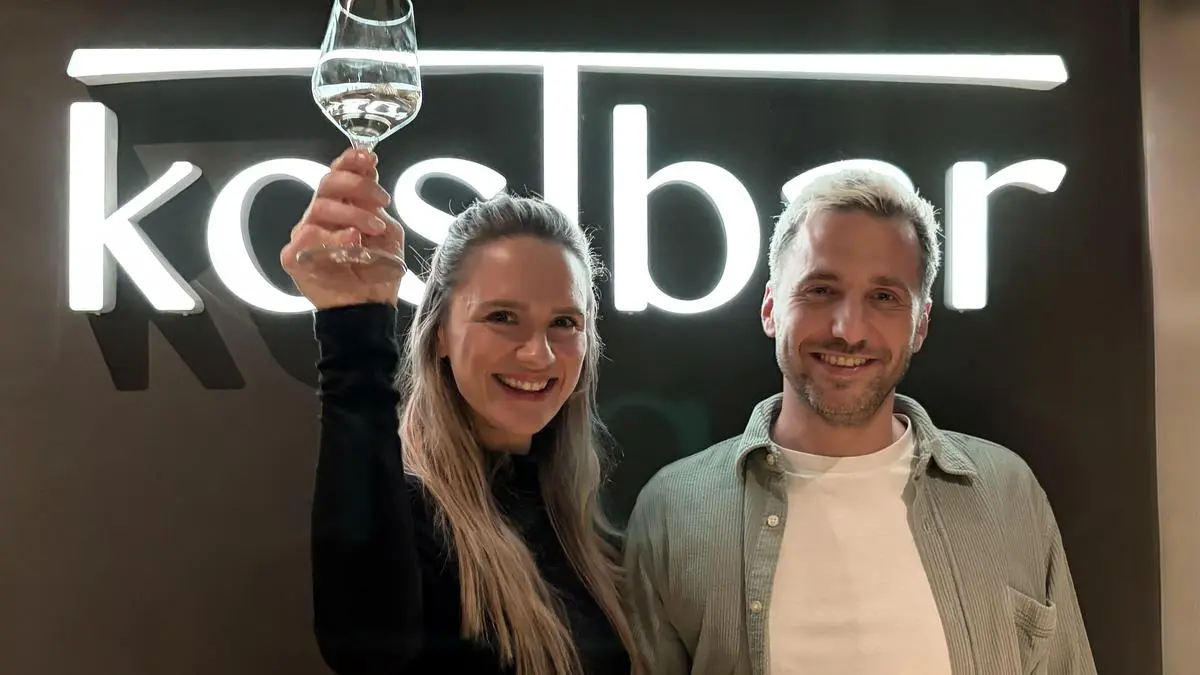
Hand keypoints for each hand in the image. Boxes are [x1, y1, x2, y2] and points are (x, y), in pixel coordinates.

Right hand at [281, 148, 406, 309]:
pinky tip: (352, 242)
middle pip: (327, 183)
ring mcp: (306, 235)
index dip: (350, 161)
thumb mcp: (388, 231)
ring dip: (353, 214)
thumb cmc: (377, 270)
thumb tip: (369, 168)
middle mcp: (320, 216)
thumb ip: (376, 203)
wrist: (370, 306)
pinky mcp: (295, 257)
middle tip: (382, 200)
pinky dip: (333, 236)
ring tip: (373, 230)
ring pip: (320, 207)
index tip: (369, 158)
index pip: (337, 174)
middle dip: (357, 185)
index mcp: (341, 206)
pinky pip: (307, 237)